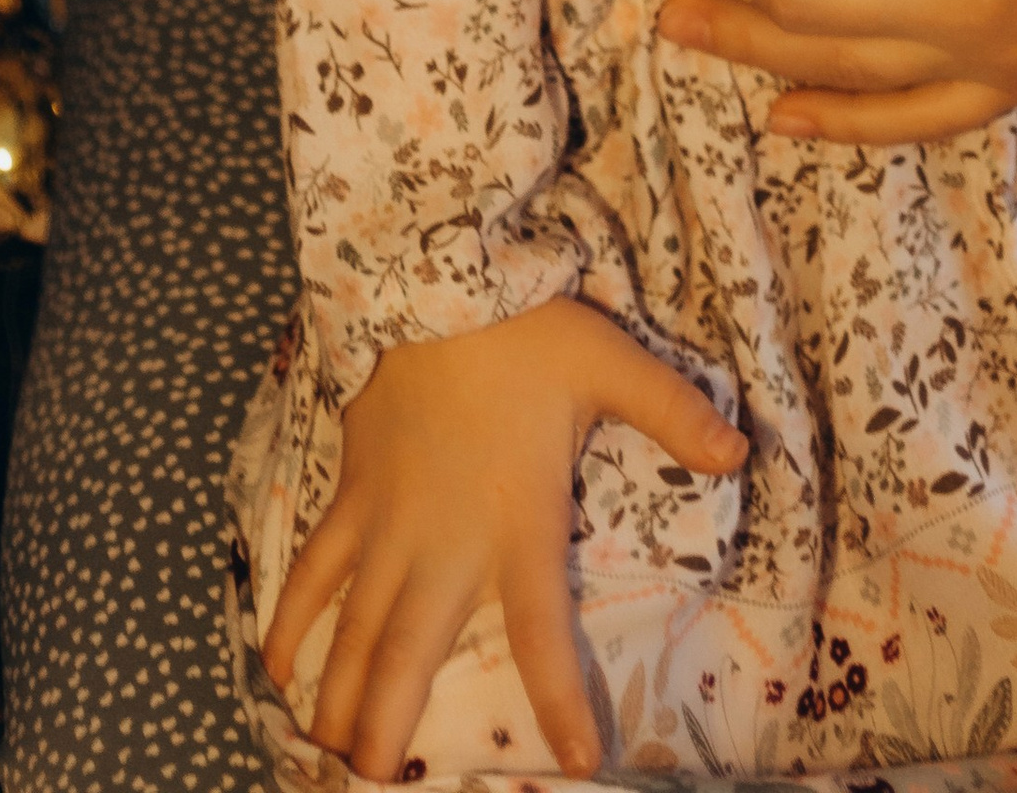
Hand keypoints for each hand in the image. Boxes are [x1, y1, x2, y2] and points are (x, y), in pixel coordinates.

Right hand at [261, 298, 744, 783]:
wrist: (431, 275)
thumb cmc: (524, 329)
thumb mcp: (610, 364)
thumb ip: (673, 415)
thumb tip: (744, 454)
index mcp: (515, 522)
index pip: (541, 633)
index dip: (558, 702)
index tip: (577, 764)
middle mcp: (444, 541)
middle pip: (411, 654)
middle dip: (390, 729)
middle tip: (376, 785)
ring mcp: (388, 521)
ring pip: (354, 626)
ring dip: (337, 694)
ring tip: (323, 751)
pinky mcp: (353, 493)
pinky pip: (314, 566)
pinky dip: (289, 616)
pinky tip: (273, 663)